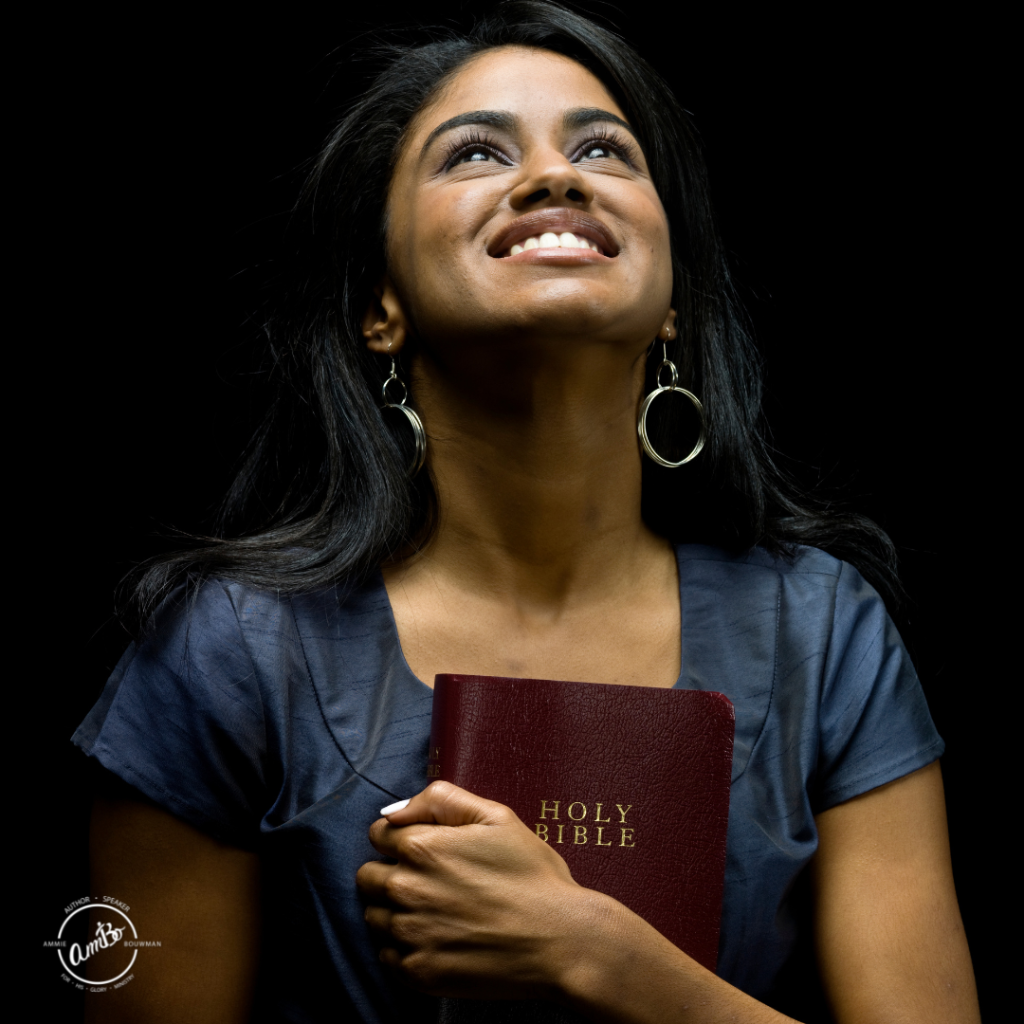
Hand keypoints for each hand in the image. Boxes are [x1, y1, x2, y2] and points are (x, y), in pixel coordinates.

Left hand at [356, 780, 596, 999]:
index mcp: (421, 846)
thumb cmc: (533, 875)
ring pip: (373, 917)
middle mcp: (406, 889)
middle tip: (428, 882)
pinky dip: (403, 947)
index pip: (378, 835)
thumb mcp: (496, 817)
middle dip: (390, 873)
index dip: (400, 838)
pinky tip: (436, 938)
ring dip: (393, 911)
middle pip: (367, 877)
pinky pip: (386, 956)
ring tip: (433, 912)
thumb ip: (441, 799)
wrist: (561, 940)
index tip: (425, 850)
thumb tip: (396, 810)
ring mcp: (410, 934)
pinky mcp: (418, 972)